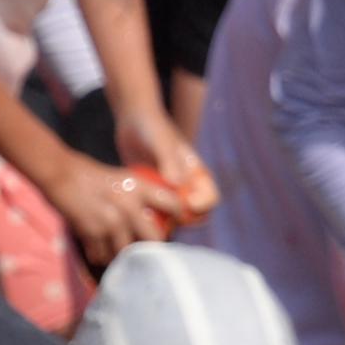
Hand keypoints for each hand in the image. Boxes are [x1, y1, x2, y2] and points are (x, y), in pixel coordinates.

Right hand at [39, 154, 167, 267]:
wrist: (59, 172)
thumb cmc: (89, 174)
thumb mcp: (120, 177)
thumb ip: (137, 196)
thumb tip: (153, 218)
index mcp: (138, 187)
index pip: (172, 203)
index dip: (177, 216)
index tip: (174, 225)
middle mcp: (128, 205)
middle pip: (154, 240)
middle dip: (152, 250)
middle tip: (148, 254)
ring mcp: (111, 221)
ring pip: (126, 253)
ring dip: (121, 256)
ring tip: (116, 252)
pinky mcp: (93, 232)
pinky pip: (102, 255)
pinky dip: (99, 255)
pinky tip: (96, 248)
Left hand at [114, 105, 216, 222]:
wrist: (134, 121)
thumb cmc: (151, 126)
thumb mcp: (160, 141)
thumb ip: (168, 160)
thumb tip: (177, 184)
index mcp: (197, 173)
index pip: (211, 198)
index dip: (202, 205)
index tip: (185, 202)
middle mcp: (187, 185)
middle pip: (196, 214)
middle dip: (184, 220)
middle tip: (166, 216)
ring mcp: (170, 192)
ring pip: (174, 218)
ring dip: (165, 222)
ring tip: (149, 217)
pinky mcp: (153, 195)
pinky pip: (156, 214)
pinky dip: (149, 218)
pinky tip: (134, 213)